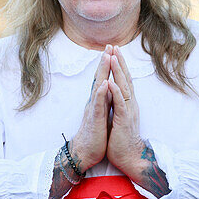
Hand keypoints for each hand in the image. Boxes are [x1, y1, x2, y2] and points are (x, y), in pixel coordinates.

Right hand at [68, 48, 112, 173]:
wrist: (85, 153)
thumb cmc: (95, 135)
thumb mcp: (101, 115)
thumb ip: (104, 102)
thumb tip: (109, 90)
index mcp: (99, 101)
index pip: (103, 79)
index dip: (108, 66)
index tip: (112, 51)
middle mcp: (95, 102)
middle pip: (99, 78)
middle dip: (104, 62)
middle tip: (109, 46)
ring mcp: (93, 109)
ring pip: (98, 87)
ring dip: (102, 72)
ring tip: (107, 57)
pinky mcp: (94, 120)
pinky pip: (98, 104)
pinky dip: (101, 93)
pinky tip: (104, 84)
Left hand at [105, 49, 169, 196]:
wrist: (129, 157)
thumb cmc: (122, 139)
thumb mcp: (119, 117)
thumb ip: (118, 104)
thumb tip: (115, 92)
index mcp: (127, 103)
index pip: (124, 80)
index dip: (119, 66)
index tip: (114, 51)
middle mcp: (130, 104)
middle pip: (125, 79)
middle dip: (119, 62)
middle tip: (114, 46)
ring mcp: (127, 111)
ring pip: (123, 87)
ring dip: (118, 72)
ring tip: (113, 57)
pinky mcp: (124, 120)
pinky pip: (120, 104)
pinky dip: (116, 92)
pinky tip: (111, 82)